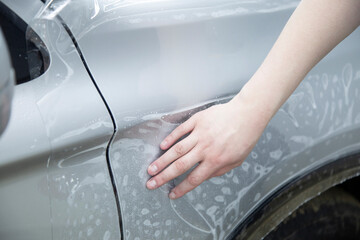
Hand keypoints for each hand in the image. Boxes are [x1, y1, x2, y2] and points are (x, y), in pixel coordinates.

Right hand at [146, 94, 269, 198]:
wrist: (247, 114)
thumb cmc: (244, 137)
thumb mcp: (236, 161)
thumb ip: (219, 171)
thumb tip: (204, 176)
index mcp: (215, 161)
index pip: (194, 179)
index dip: (181, 188)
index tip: (171, 194)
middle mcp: (205, 149)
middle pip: (180, 166)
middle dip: (164, 177)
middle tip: (151, 183)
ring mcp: (200, 133)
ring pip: (176, 150)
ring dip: (162, 161)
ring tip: (151, 168)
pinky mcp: (198, 120)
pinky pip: (180, 131)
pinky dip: (170, 139)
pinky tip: (162, 146)